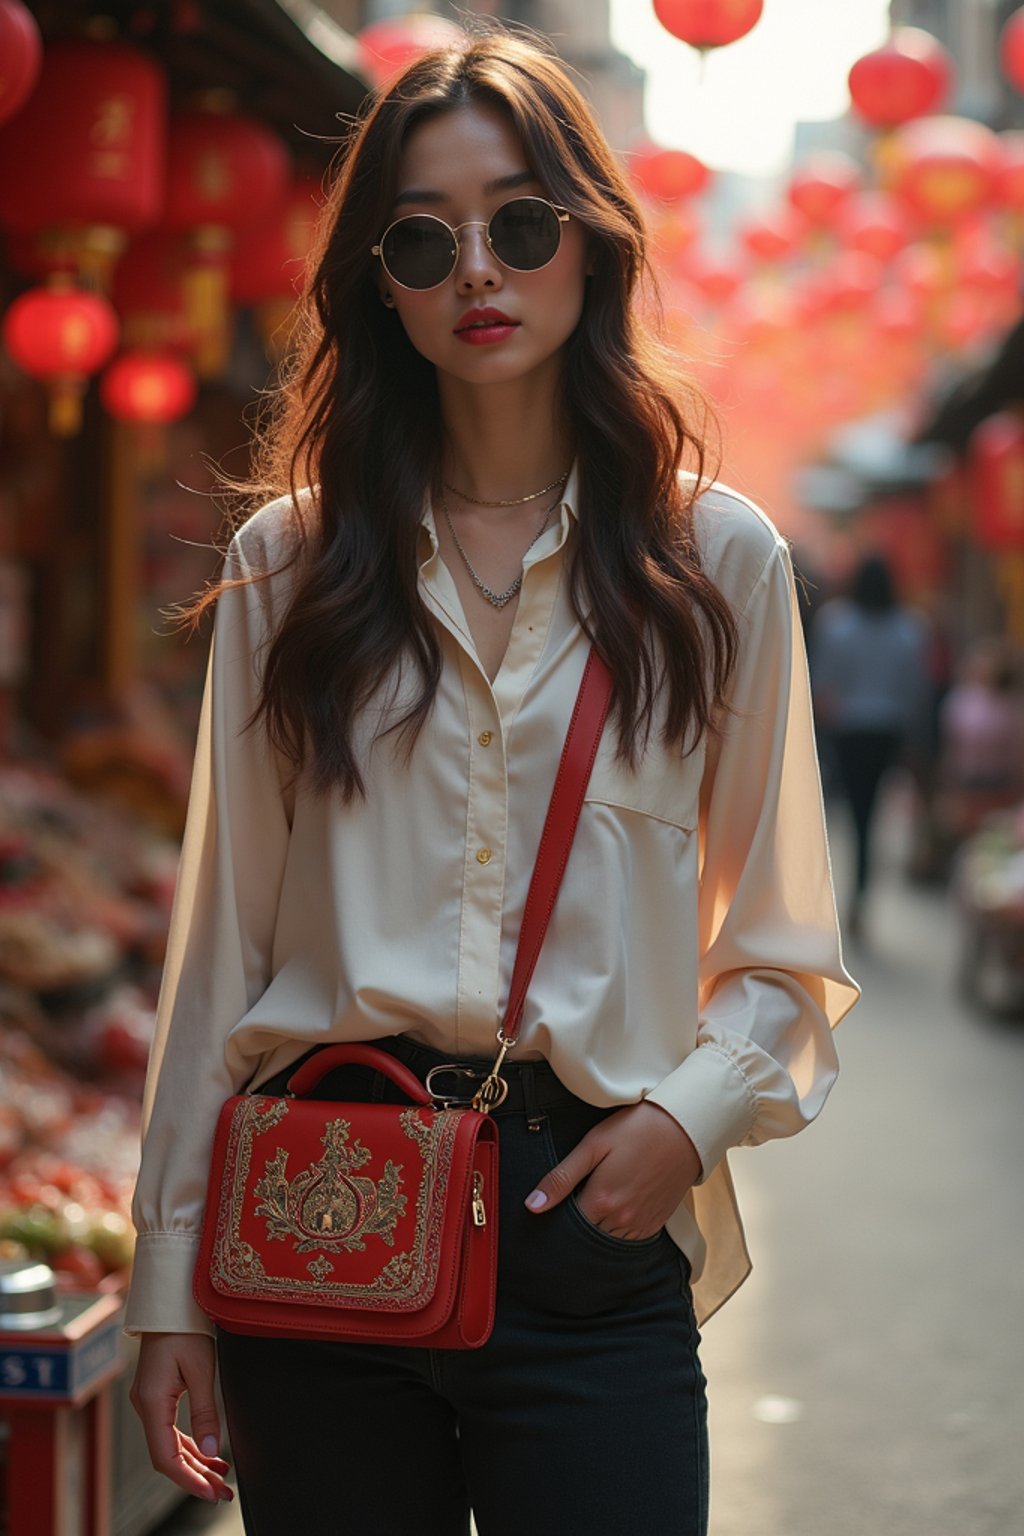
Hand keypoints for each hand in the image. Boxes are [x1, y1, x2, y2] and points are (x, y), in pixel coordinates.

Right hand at [129, 1333, 233, 1503]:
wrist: (169, 1301)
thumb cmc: (185, 1328)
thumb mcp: (201, 1369)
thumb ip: (206, 1412)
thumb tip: (214, 1450)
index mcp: (153, 1402)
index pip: (166, 1457)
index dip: (188, 1480)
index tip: (210, 1493)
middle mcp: (145, 1405)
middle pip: (168, 1456)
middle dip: (195, 1477)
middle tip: (222, 1493)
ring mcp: (148, 1401)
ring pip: (169, 1445)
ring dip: (194, 1463)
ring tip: (220, 1478)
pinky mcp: (156, 1395)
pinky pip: (170, 1430)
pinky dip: (189, 1445)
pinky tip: (208, 1454)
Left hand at [524, 1101, 701, 1240]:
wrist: (684, 1128)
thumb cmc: (636, 1129)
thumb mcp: (593, 1145)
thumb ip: (562, 1178)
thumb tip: (532, 1206)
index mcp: (601, 1201)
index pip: (567, 1225)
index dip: (559, 1213)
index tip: (559, 1199)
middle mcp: (621, 1220)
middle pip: (587, 1234)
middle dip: (578, 1221)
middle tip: (579, 1195)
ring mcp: (641, 1225)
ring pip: (607, 1239)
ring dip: (598, 1226)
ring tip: (599, 1197)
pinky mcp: (656, 1224)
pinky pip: (629, 1239)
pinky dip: (618, 1228)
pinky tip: (618, 1205)